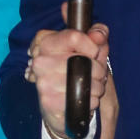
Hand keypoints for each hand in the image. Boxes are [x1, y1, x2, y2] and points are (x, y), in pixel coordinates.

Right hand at [25, 3, 110, 138]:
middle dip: (97, 69)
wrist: (65, 104)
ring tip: (91, 86)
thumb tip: (99, 34)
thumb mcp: (91, 49)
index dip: (92, 46)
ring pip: (84, 80)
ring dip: (96, 86)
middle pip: (82, 60)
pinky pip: (82, 97)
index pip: (74, 36)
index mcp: (46, 41)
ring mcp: (42, 81)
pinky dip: (91, 100)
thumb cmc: (78, 71)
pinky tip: (85, 98)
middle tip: (95, 74)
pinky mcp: (48, 101)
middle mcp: (40, 60)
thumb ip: (97, 36)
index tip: (94, 53)